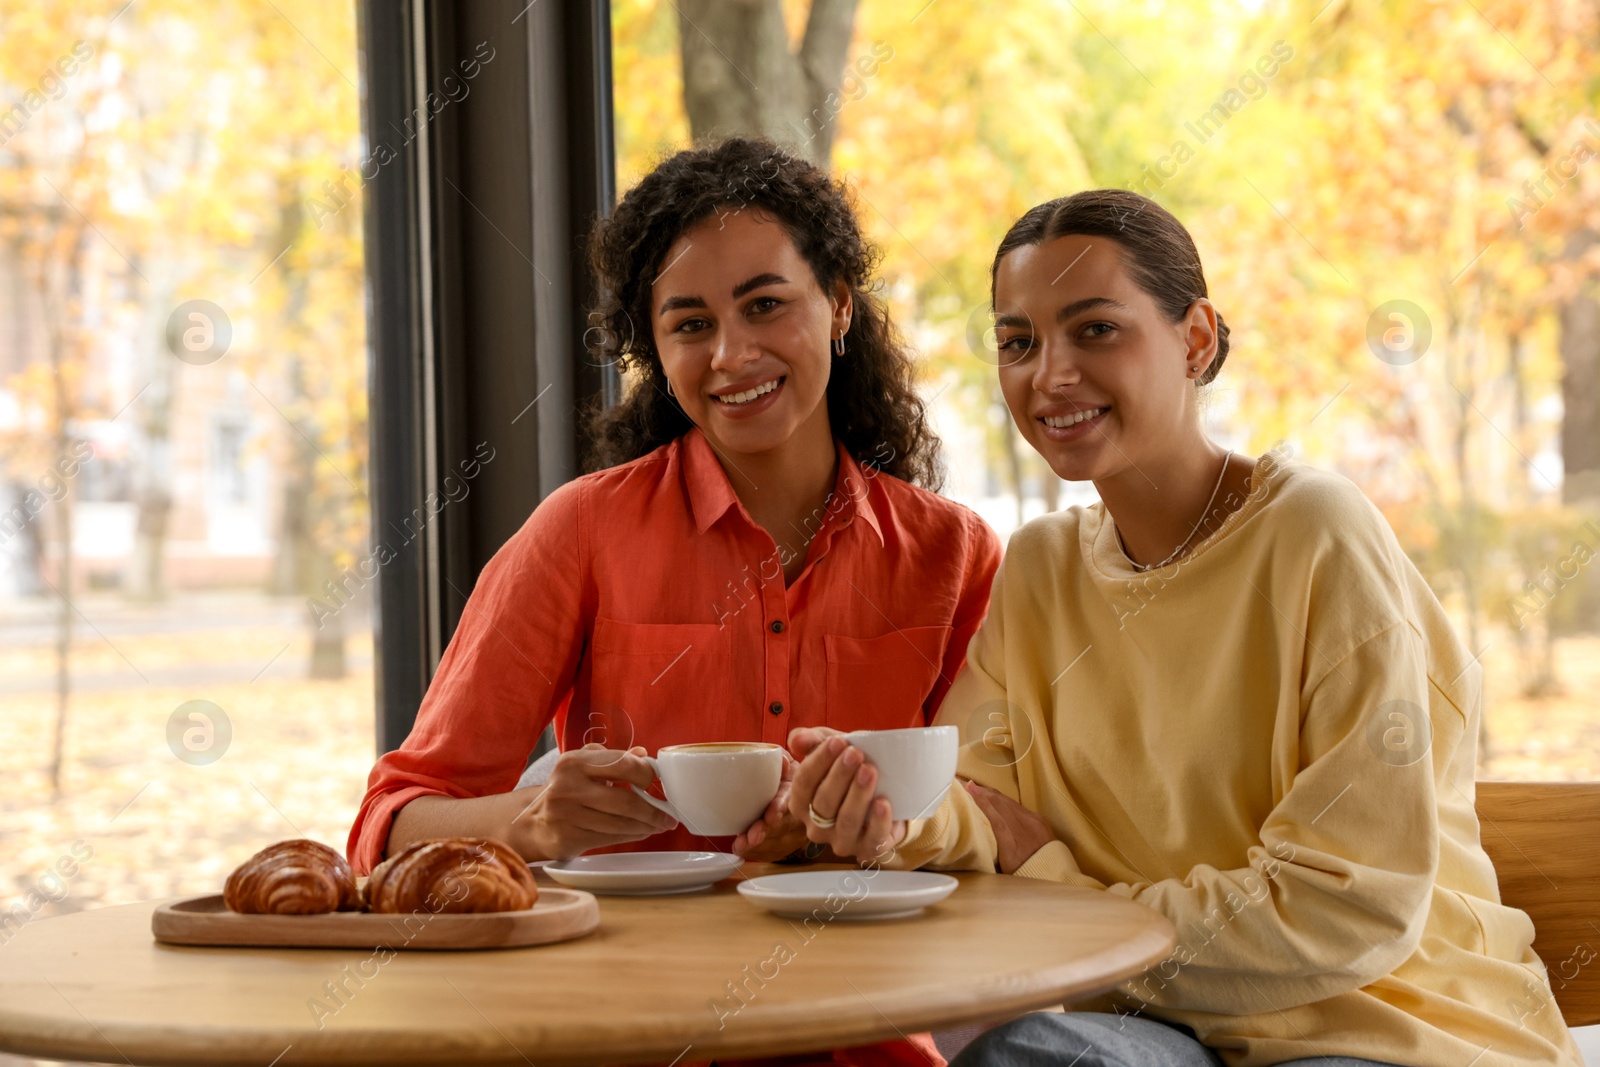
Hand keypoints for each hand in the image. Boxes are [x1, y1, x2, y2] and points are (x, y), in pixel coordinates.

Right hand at [509, 744, 676, 861]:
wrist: (532, 823)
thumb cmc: (565, 791)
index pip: (622, 764)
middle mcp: (567, 787)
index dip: (647, 775)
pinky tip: (642, 832)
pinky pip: (611, 838)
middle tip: (669, 815)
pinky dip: (632, 836)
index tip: (660, 782)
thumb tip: (643, 754)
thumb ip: (612, 758)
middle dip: (653, 809)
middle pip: (625, 800)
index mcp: (574, 762)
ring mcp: (566, 815)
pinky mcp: (568, 838)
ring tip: (660, 824)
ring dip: (646, 825)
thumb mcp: (582, 766)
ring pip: (620, 823)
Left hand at [732, 754, 809, 860]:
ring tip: (741, 845)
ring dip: (760, 846)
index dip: (781, 807)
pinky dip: (758, 852)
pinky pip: (775, 852)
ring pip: (780, 842)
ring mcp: (798, 832)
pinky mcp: (789, 845)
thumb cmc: (787, 775)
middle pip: (786, 825)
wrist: (801, 792)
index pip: (793, 799)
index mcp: (801, 790)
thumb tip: (781, 761)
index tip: (770, 815)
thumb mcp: (787, 762)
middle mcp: (804, 814)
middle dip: (767, 832)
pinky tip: (743, 850)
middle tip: (750, 836)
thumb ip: (783, 759)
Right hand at [787, 727, 906, 863]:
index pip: (803, 784)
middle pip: (823, 803)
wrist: (887, 794)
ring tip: (869, 771)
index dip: (819, 761)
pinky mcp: (869, 849)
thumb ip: (813, 740)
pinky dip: (878, 821)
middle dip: (839, 776)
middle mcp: (817, 827)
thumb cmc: (852, 771)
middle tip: (855, 754)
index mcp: (801, 804)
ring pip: (846, 821)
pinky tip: (883, 803)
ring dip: (858, 795)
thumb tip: (798, 738)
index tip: (838, 741)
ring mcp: (842, 841)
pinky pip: (873, 838)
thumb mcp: (833, 749)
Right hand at [964, 780, 1055, 873]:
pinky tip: (994, 797)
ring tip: (976, 788)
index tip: (967, 788)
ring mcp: (1035, 822)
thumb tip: (973, 835)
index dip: (980, 801)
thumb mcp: (1002, 868)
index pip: (995, 818)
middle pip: (1000, 804)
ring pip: (1008, 801)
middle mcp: (1025, 831)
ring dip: (991, 793)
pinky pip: (1017, 805)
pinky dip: (1002, 799)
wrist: (1054, 874)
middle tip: (965, 784)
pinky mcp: (1039, 818)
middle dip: (982, 791)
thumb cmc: (1022, 873)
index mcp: (1013, 847)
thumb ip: (990, 851)